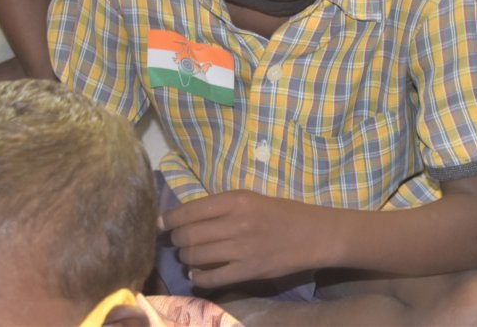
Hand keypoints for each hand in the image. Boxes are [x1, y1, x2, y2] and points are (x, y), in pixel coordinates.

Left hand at [159, 190, 334, 288]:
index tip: (161, 224)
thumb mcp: (253, 199)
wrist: (315, 234)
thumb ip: (222, 207)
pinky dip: (198, 277)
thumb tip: (184, 218)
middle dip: (176, 240)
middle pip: (187, 236)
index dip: (168, 220)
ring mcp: (241, 249)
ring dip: (186, 258)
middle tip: (177, 241)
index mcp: (237, 200)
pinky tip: (199, 274)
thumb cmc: (284, 213)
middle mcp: (236, 223)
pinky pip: (210, 277)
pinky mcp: (248, 271)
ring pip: (195, 256)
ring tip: (189, 257)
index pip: (188, 211)